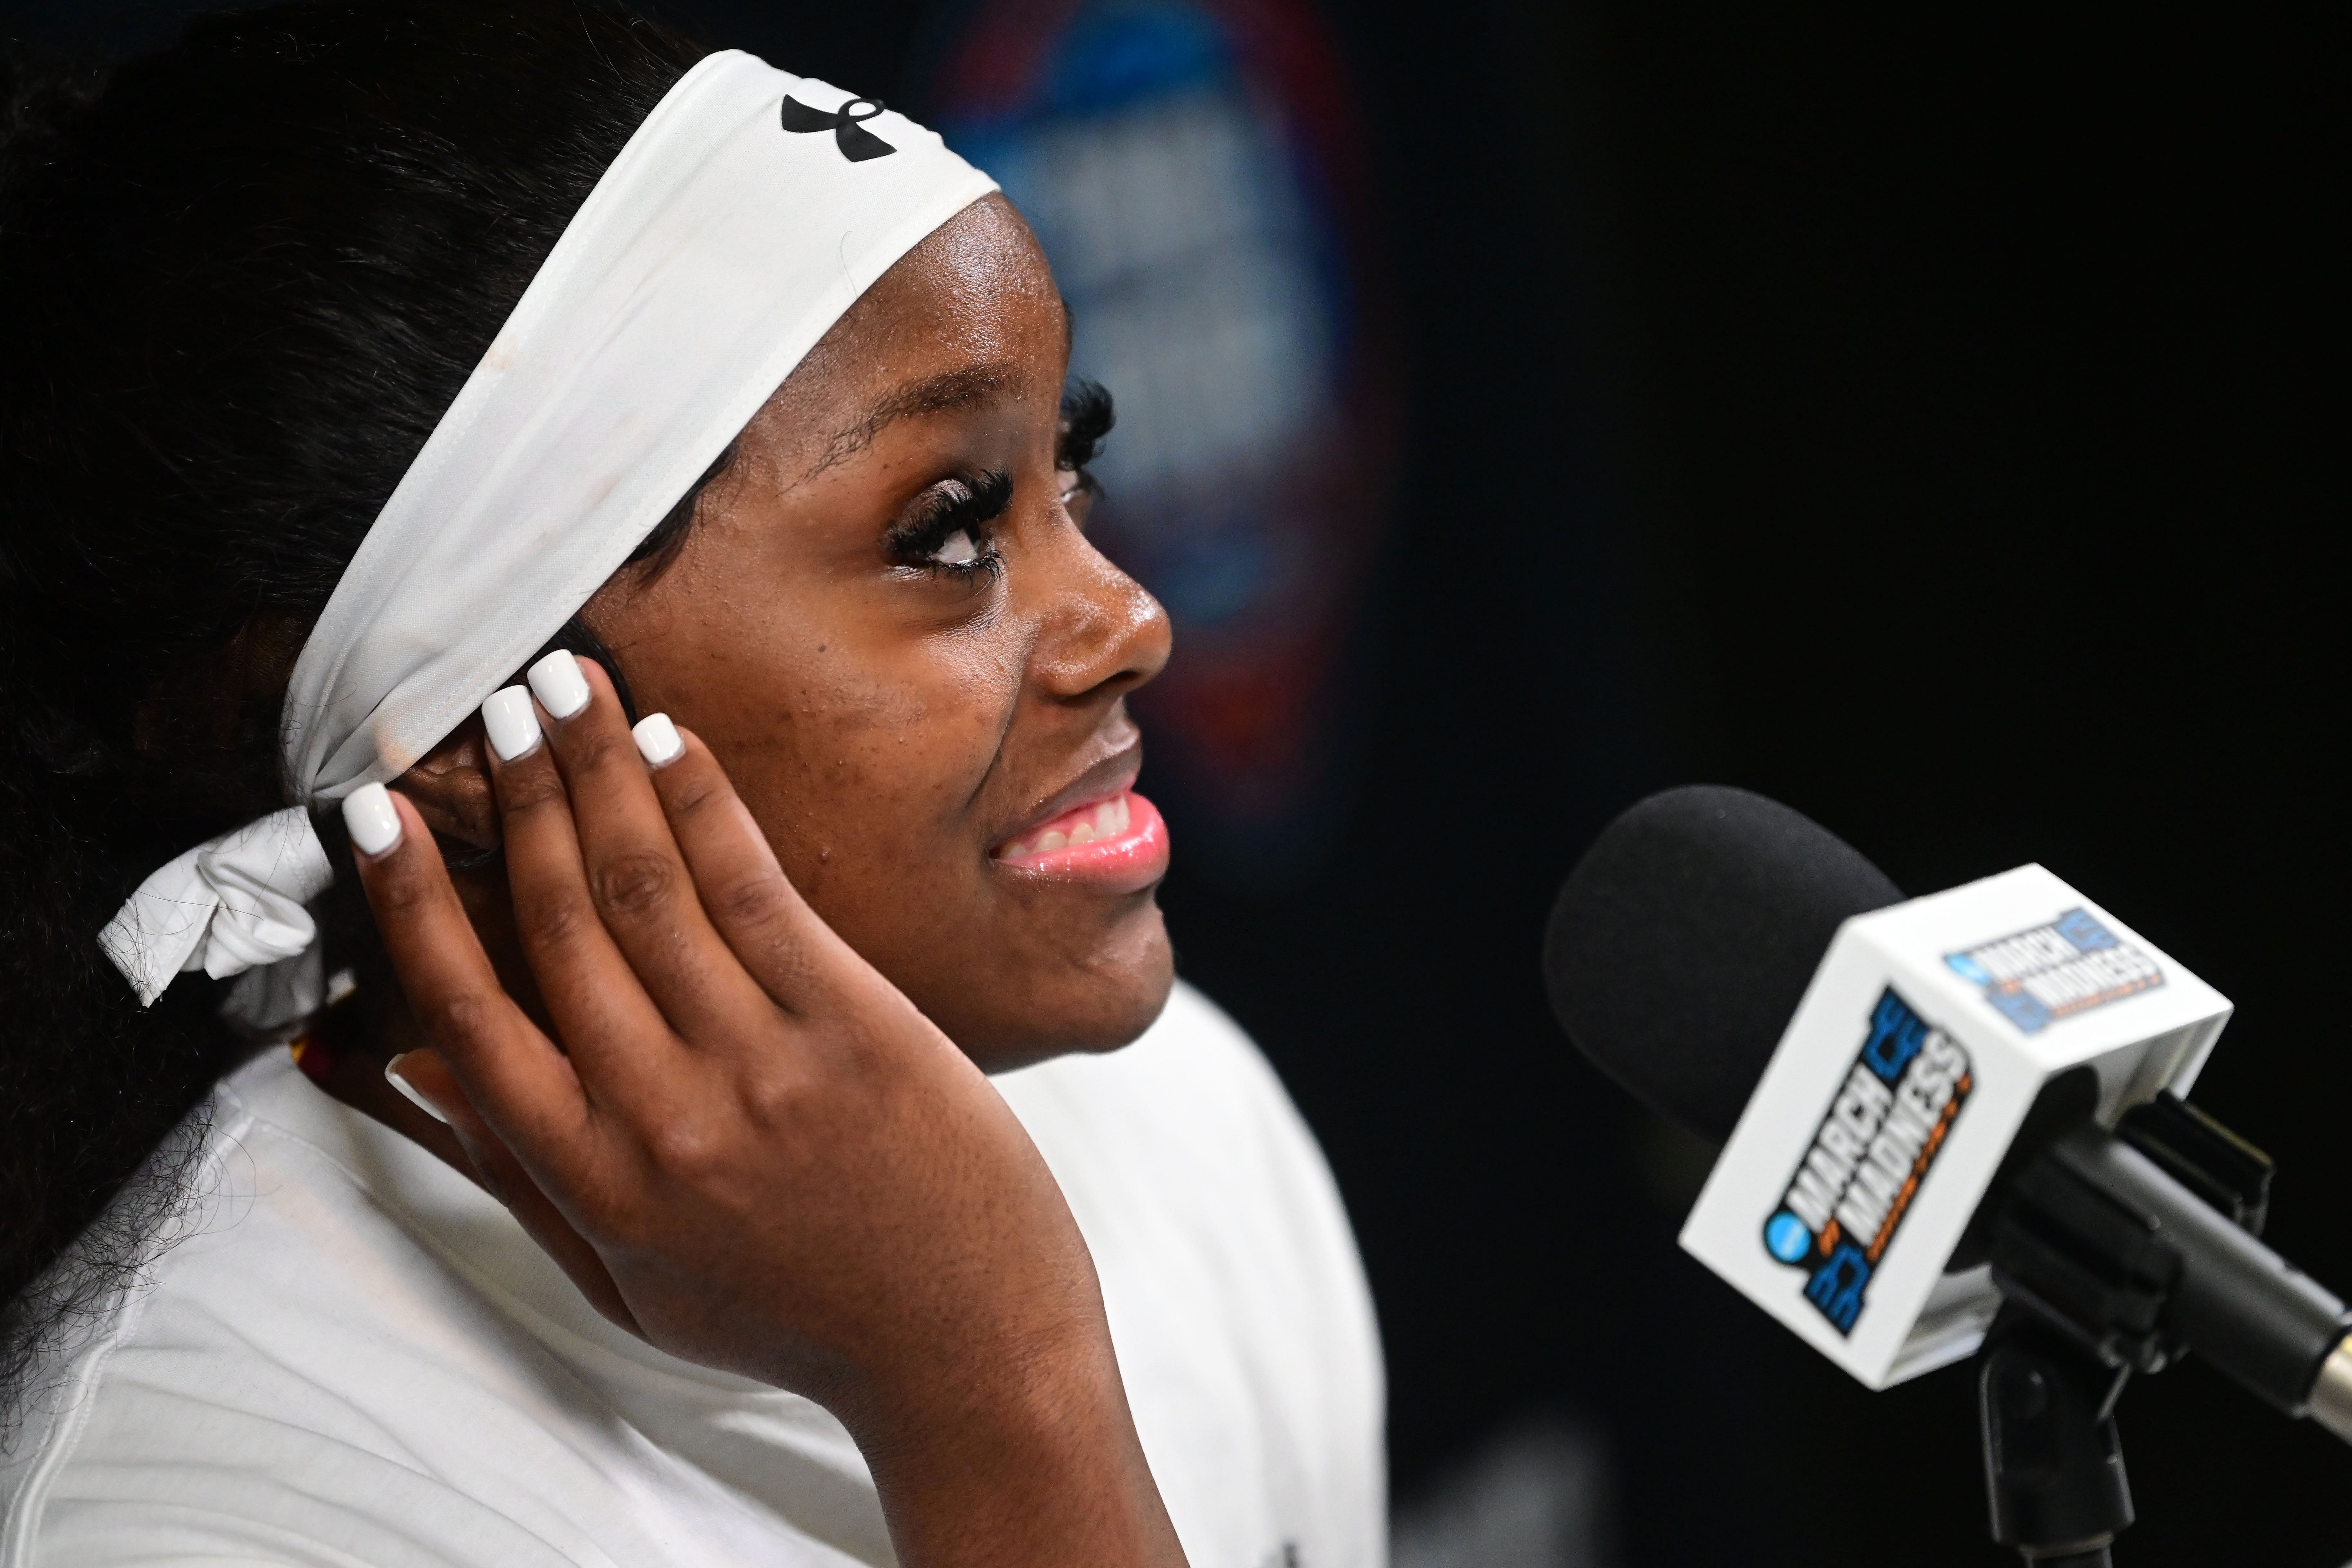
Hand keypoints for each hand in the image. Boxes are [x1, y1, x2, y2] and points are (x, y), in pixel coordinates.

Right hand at [347, 657, 1184, 1566]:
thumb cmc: (791, 1316)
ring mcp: (761, 1062)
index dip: (411, 902)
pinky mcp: (853, 1023)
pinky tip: (669, 739)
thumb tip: (420, 1066)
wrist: (963, 1350)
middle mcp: (663, 1113)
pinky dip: (704, 803)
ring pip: (648, 884)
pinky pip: (756, 889)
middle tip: (481, 705)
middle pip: (557, 920)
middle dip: (511, 798)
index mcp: (596, 1178)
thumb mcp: (628, 1281)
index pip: (469, 1012)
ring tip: (558, 685)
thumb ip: (519, 1176)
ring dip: (595, 769)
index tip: (370, 817)